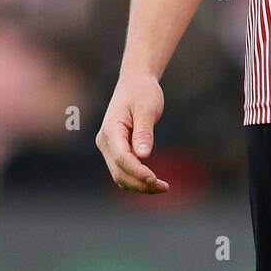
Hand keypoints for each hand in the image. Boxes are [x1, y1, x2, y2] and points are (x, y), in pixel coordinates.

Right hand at [95, 72, 168, 193]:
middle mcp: (105, 141)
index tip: (155, 179)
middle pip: (119, 172)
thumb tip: (143, 156)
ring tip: (162, 187)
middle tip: (165, 187)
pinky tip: (153, 181)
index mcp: (111, 130)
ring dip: (139, 185)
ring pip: (119, 175)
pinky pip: (123, 170)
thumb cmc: (142, 92)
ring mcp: (108, 147)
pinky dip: (137, 179)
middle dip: (140, 183)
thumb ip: (144, 132)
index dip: (138, 172)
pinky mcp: (115, 150)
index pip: (122, 158)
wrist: (135, 82)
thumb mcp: (147, 109)